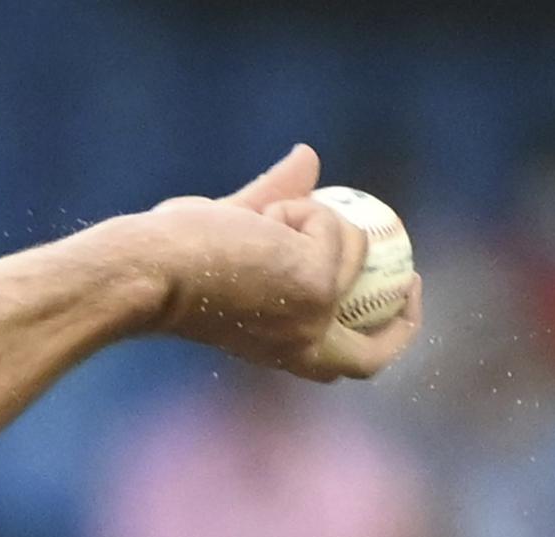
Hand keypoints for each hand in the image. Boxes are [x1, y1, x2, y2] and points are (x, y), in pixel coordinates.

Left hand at [127, 144, 423, 381]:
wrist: (145, 272)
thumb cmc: (167, 259)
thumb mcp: (232, 227)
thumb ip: (273, 199)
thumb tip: (309, 156)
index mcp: (281, 348)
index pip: (345, 362)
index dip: (382, 334)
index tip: (393, 294)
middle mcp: (303, 346)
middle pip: (375, 357)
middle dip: (407, 319)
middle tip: (409, 272)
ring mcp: (315, 318)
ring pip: (354, 248)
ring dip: (314, 217)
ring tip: (259, 221)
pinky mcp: (318, 289)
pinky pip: (335, 227)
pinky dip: (301, 210)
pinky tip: (258, 222)